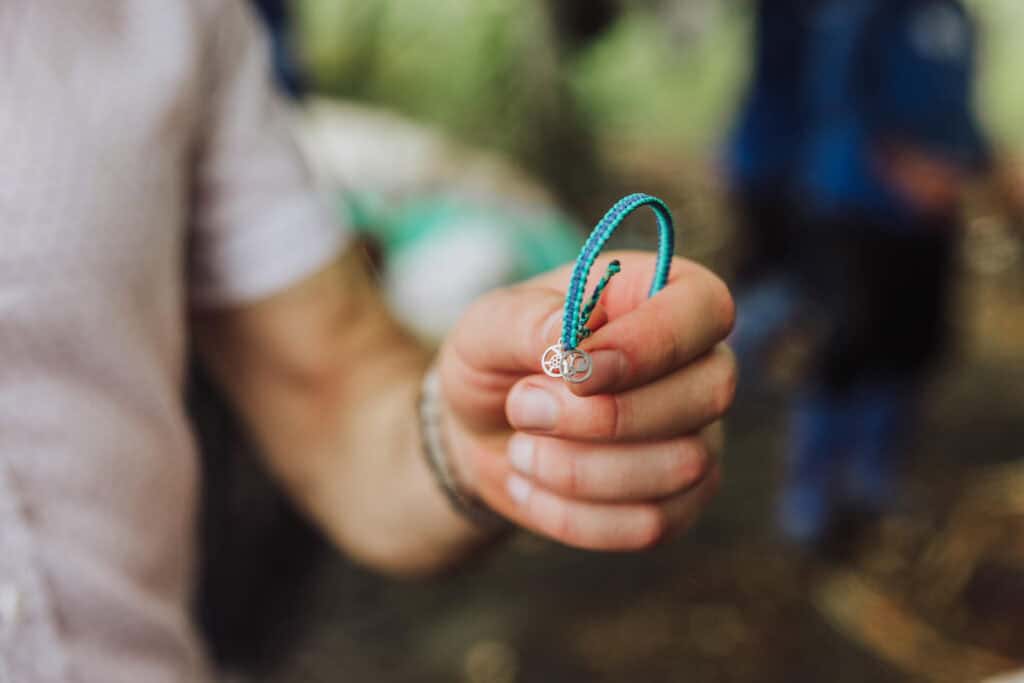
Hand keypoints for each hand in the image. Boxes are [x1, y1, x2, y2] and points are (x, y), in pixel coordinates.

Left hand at [438, 251, 735, 550]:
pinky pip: (652, 524)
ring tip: (520, 450)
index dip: (650, 344)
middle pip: (709, 393)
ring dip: (580, 469)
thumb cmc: (498, 358)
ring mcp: (699, 437)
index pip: (703, 308)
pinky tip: (531, 487)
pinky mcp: (679, 502)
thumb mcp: (490, 325)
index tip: (576, 372)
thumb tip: (570, 341)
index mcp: (663, 293)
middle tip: (521, 407)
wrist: (482, 430)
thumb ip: (527, 323)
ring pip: (683, 466)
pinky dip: (575, 515)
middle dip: (605, 415)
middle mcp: (699, 363)